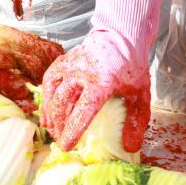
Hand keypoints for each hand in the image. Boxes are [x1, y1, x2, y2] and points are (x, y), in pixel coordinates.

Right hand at [40, 30, 150, 152]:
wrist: (121, 36)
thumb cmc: (131, 67)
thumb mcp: (140, 95)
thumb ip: (136, 122)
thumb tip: (129, 147)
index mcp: (101, 83)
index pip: (82, 111)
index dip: (72, 131)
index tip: (66, 146)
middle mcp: (80, 74)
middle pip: (62, 104)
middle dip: (59, 126)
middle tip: (60, 140)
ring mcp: (69, 66)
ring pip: (52, 93)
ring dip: (50, 114)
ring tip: (52, 129)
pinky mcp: (62, 61)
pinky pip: (49, 81)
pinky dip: (45, 97)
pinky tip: (47, 110)